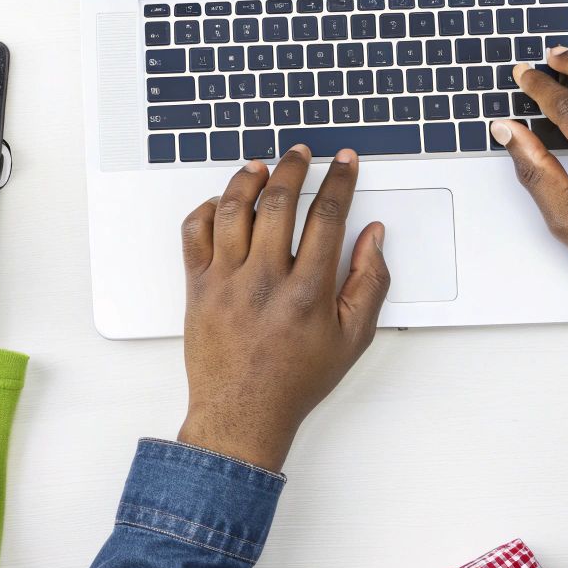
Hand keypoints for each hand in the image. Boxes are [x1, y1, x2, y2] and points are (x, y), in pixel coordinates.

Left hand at [176, 146, 390, 471]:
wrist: (241, 413)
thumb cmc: (296, 379)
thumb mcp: (352, 338)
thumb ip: (369, 282)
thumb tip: (373, 235)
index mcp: (307, 293)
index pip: (327, 216)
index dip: (339, 180)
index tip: (344, 162)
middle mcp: (264, 281)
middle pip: (278, 202)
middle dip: (294, 168)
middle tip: (302, 154)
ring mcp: (225, 282)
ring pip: (232, 210)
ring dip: (248, 180)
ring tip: (262, 167)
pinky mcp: (196, 287)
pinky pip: (194, 233)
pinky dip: (206, 210)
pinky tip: (222, 203)